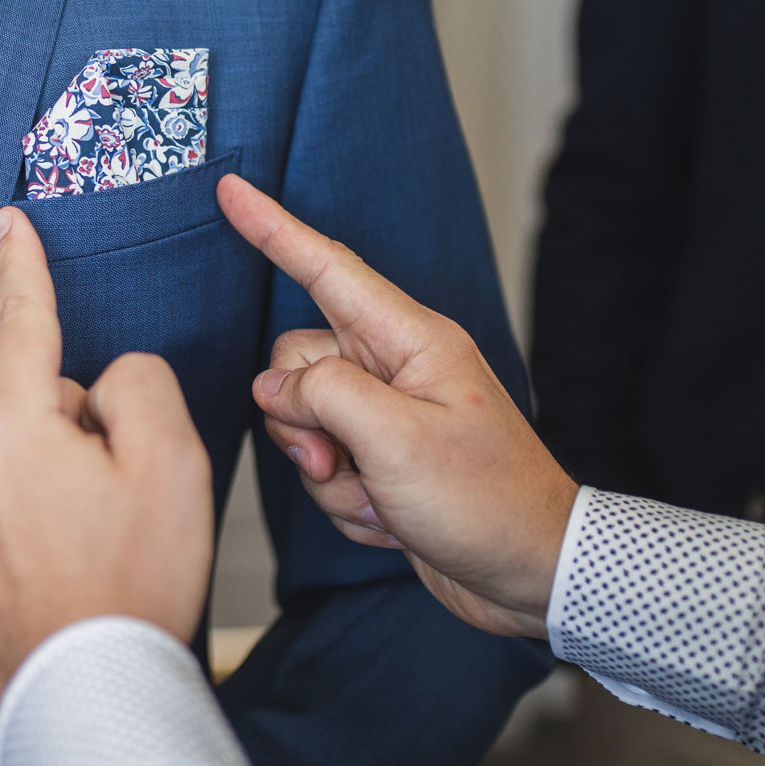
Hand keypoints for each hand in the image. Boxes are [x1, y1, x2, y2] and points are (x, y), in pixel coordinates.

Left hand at [0, 205, 214, 720]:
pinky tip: (48, 588)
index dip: (23, 266)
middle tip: (117, 509)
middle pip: (29, 414)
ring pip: (3, 476)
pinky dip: (13, 549)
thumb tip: (101, 387)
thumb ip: (137, 385)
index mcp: (12, 424)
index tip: (8, 222)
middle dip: (71, 439)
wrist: (88, 705)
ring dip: (42, 497)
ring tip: (87, 562)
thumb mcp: (171, 460)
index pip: (23, 323)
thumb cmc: (133, 585)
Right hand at [217, 174, 577, 638]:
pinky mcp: (382, 461)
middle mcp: (396, 368)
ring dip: (328, 473)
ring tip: (379, 498)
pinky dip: (346, 501)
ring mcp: (388, 417)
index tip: (231, 189)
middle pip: (298, 362)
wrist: (532, 576)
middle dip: (301, 420)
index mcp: (411, 340)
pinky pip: (325, 467)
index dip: (274, 229)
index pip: (328, 269)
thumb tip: (276, 389)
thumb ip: (324, 396)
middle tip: (337, 461)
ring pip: (304, 421)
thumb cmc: (487, 502)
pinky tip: (390, 519)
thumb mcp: (397, 443)